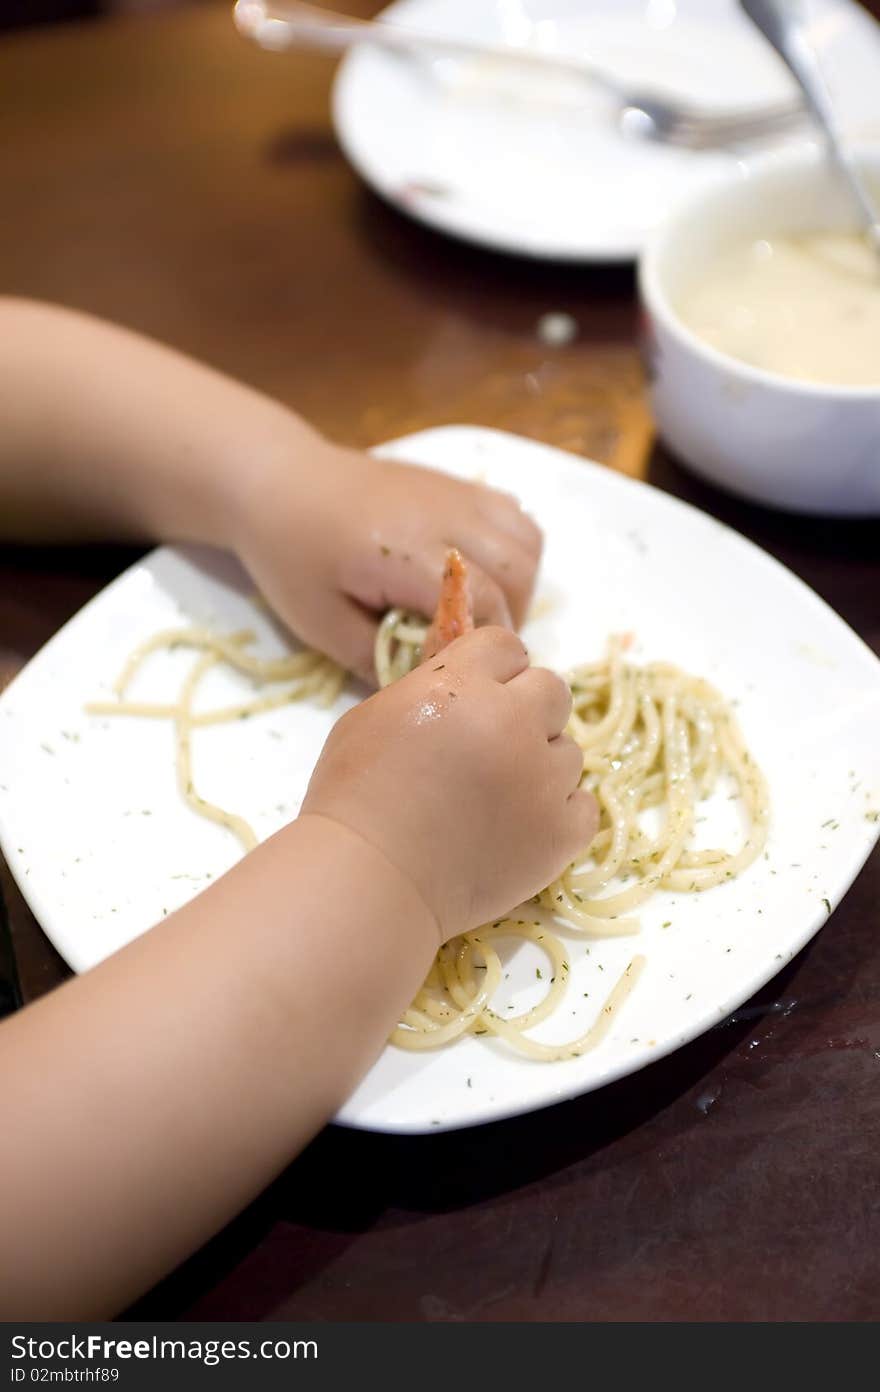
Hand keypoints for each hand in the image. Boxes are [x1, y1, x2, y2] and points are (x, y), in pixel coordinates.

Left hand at [234, 440, 541, 682]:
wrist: (280, 481)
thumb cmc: (290, 554)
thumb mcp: (319, 622)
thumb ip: (374, 658)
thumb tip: (423, 687)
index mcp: (403, 551)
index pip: (482, 599)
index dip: (484, 641)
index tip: (463, 664)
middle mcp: (442, 514)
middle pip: (517, 570)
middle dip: (509, 617)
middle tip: (471, 642)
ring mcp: (455, 494)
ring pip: (526, 541)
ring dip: (518, 585)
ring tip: (482, 611)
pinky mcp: (458, 485)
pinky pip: (514, 517)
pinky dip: (515, 551)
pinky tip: (482, 574)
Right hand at [301, 627, 597, 942]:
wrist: (369, 881)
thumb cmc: (354, 798)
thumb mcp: (374, 716)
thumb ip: (428, 687)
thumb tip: (466, 683)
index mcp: (462, 686)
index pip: (507, 645)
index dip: (493, 667)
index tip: (480, 691)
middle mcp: (512, 723)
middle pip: (553, 689)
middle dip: (525, 708)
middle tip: (493, 743)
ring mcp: (543, 780)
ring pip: (569, 750)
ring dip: (540, 764)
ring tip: (497, 796)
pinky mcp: (561, 833)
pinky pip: (584, 805)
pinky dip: (558, 812)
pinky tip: (522, 824)